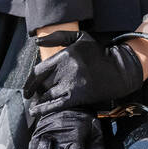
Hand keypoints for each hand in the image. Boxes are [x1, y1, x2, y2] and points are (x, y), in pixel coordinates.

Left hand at [22, 31, 143, 115]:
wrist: (118, 70)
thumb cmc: (98, 52)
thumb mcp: (80, 38)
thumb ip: (58, 37)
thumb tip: (37, 42)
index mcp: (64, 55)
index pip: (38, 70)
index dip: (30, 80)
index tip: (28, 85)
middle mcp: (65, 70)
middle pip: (41, 84)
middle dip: (34, 90)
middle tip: (29, 95)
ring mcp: (71, 85)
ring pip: (46, 95)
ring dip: (39, 100)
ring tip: (35, 102)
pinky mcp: (77, 97)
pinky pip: (55, 105)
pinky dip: (43, 109)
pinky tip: (36, 111)